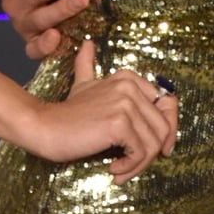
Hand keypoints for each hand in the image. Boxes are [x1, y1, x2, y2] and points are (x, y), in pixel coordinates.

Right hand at [24, 37, 176, 182]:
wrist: (44, 127)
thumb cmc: (66, 114)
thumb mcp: (83, 85)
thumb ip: (88, 66)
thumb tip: (88, 43)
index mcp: (128, 78)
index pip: (169, 103)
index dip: (169, 129)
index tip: (159, 148)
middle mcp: (130, 87)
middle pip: (164, 126)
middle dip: (155, 152)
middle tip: (134, 165)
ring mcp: (125, 104)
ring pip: (154, 143)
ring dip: (141, 164)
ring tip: (123, 170)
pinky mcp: (119, 124)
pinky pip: (140, 152)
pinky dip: (131, 167)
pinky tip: (115, 169)